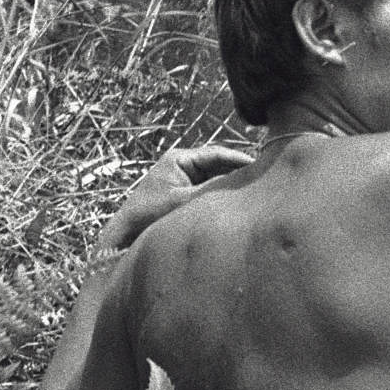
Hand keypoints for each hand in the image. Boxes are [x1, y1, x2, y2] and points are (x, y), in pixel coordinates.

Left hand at [94, 141, 251, 256]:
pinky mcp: (185, 195)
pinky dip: (222, 197)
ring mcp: (184, 180)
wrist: (125, 235)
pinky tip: (237, 206)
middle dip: (239, 173)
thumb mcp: (183, 201)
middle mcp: (183, 165)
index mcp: (179, 159)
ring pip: (216, 179)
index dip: (241, 160)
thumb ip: (212, 190)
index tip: (262, 168)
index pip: (218, 154)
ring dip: (231, 186)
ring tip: (254, 194)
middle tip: (263, 181)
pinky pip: (210, 192)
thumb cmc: (148, 215)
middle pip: (219, 165)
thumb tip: (242, 182)